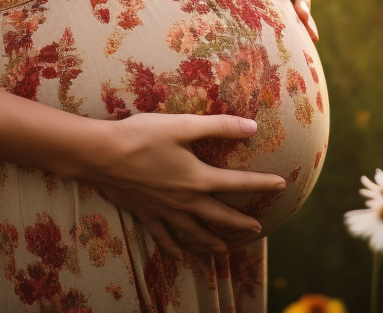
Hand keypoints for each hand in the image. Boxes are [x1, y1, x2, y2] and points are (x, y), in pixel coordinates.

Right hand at [87, 113, 285, 259]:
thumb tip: (252, 127)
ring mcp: (164, 210)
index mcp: (197, 178)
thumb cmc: (142, 136)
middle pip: (218, 217)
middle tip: (257, 229)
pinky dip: (174, 247)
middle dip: (240, 223)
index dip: (261, 184)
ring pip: (193, 233)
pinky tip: (180, 256)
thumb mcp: (183, 126)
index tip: (282, 185)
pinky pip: (163, 237)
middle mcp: (184, 200)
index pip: (236, 183)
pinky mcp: (145, 213)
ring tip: (225, 251)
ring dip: (211, 242)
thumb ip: (219, 126)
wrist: (101, 155)